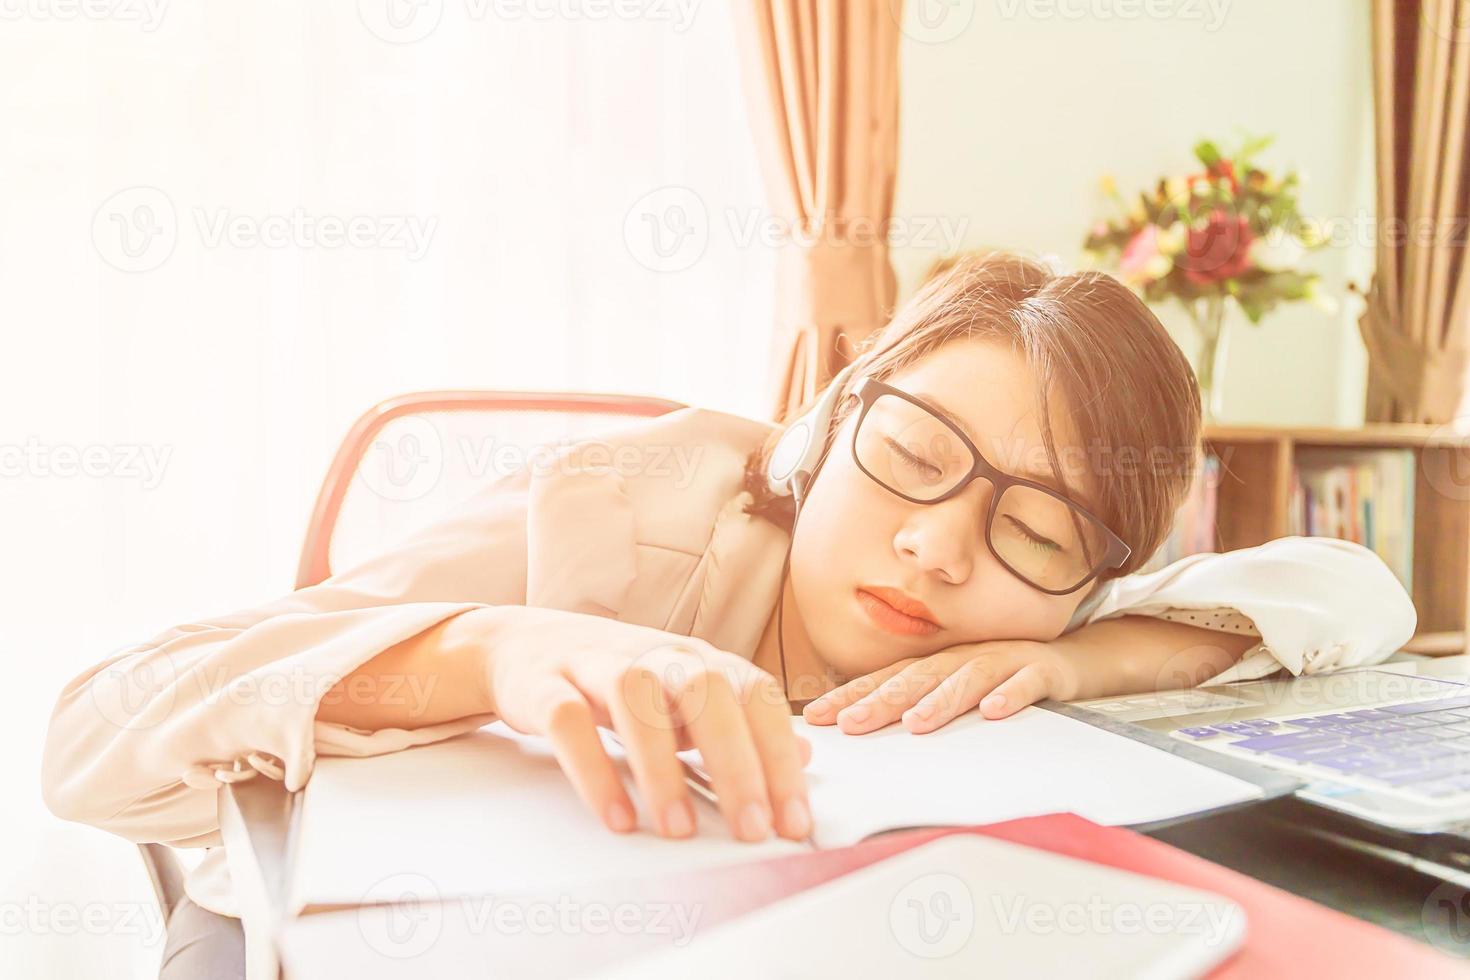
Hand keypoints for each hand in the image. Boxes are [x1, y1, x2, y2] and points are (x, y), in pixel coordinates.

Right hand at [480, 608, 812, 842]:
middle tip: (751, 829)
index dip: (779, 756)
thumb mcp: (683, 698)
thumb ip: (740, 724)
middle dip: (736, 763)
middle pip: (706, 692)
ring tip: (679, 831)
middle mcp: (653, 654)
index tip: (793, 818)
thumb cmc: (613, 679)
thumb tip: (804, 753)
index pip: (753, 696)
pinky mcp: (544, 685)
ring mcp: (595, 665)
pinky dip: (594, 770)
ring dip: (662, 770)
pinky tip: (617, 816)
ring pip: (637, 702)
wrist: (520, 647)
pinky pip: (569, 723)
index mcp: (695, 659)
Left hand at [801, 639, 1079, 734]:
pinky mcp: (1042, 670)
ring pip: (967, 678)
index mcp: (939, 664)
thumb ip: (919, 704)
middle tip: (851, 723)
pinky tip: (993, 712)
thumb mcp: (957, 690)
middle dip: (882, 700)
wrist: (1073, 660)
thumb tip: (864, 729)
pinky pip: (1025, 683)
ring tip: (915, 724)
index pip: (887, 678)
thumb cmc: (1004, 680)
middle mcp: (964, 658)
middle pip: (918, 678)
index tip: (816, 716)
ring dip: (940, 700)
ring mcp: (1004, 660)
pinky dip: (1010, 695)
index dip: (851, 695)